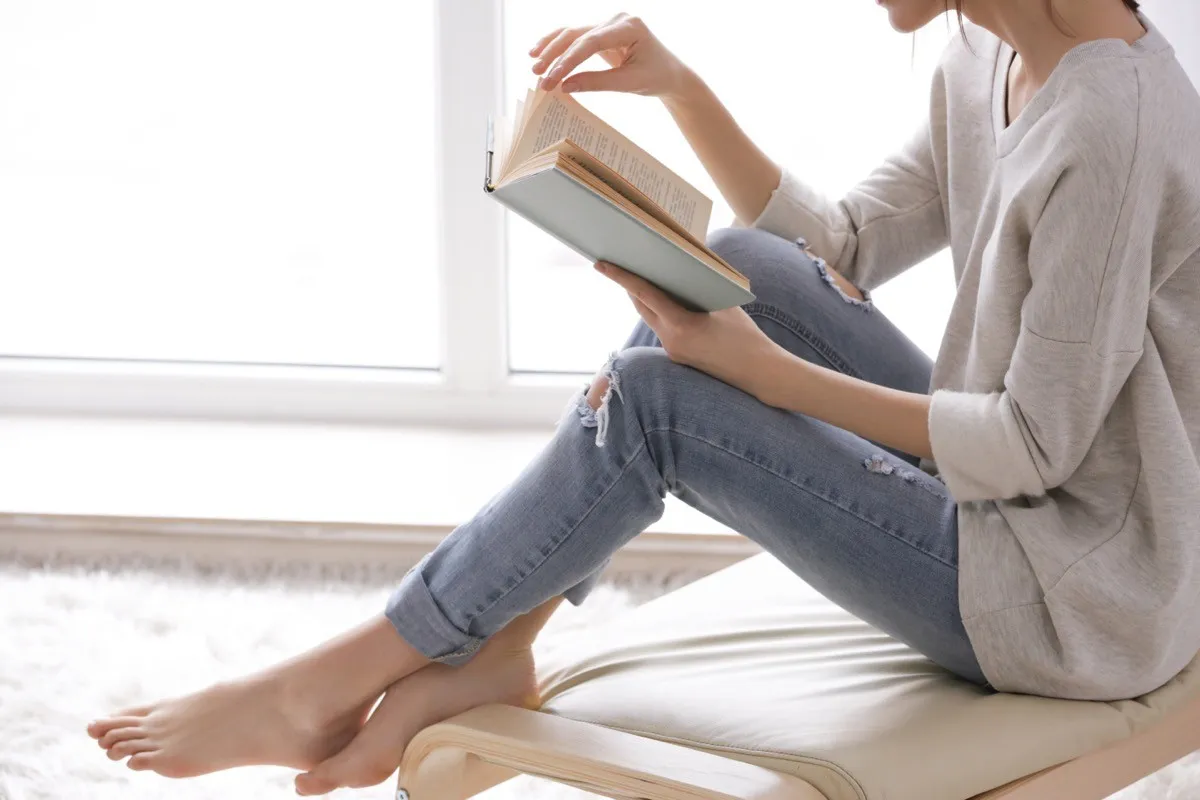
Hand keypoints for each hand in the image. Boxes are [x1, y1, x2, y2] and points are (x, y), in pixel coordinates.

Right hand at [530, 13, 692, 99]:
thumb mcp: (629, 83)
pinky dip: (558, 45)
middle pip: (577, 34)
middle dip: (555, 56)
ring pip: (572, 32)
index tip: (552, 80)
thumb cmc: (656, 76)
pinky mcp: (602, 32)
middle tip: (538, 76)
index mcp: (629, 27)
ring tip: (534, 66)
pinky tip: (540, 53)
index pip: (591, 42)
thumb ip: (597, 83)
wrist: (670, 73)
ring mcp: (608, 23)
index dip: (568, 61)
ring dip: (551, 48)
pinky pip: (576, 36)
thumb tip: (565, 86)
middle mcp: (616, 19)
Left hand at [595, 261, 783, 399]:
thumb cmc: (746, 336)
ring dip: (646, 298)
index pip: (644, 294)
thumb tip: (685, 265)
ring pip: (652, 318)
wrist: (759, 373)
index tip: (601, 264)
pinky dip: (662, 312)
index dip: (621, 277)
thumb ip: (702, 286)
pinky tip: (668, 299)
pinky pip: (664, 329)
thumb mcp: (724, 304)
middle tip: (623, 262)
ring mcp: (672, 351)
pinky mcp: (678, 357)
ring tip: (645, 275)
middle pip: (641, 306)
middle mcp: (671, 340)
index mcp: (680, 325)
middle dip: (631, 284)